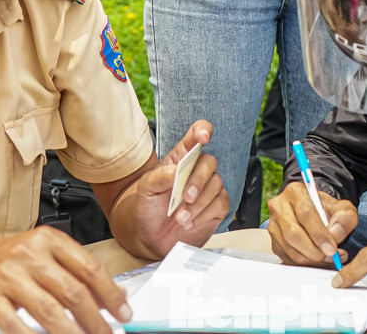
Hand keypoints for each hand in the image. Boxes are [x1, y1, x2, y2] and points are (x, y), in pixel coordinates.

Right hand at [0, 225, 131, 333]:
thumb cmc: (3, 261)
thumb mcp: (40, 255)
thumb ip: (72, 272)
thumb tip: (111, 296)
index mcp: (47, 239)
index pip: (89, 268)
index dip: (111, 294)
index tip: (123, 313)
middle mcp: (29, 254)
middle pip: (74, 292)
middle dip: (96, 321)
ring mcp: (8, 276)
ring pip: (50, 312)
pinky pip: (16, 325)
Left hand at [126, 120, 227, 255]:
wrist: (152, 237)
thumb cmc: (150, 206)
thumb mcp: (146, 189)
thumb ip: (159, 176)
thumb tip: (177, 172)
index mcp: (181, 158)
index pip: (196, 135)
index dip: (203, 131)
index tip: (203, 137)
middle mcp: (197, 169)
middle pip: (210, 162)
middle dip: (198, 180)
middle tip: (186, 197)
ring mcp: (209, 188)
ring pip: (216, 185)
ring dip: (198, 204)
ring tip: (180, 218)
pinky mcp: (217, 206)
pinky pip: (220, 204)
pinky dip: (204, 215)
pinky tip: (190, 222)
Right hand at [267, 182, 356, 266]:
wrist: (317, 214)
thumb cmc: (327, 210)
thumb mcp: (342, 208)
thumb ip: (344, 217)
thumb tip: (336, 233)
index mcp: (295, 192)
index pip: (304, 213)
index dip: (319, 234)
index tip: (332, 248)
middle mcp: (279, 206)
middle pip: (292, 233)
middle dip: (314, 250)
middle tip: (330, 256)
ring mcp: (274, 225)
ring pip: (289, 248)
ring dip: (311, 259)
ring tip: (328, 258)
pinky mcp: (274, 241)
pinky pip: (287, 257)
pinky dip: (305, 263)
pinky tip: (318, 261)